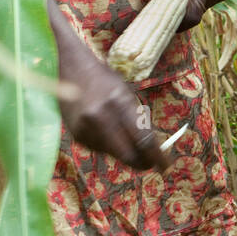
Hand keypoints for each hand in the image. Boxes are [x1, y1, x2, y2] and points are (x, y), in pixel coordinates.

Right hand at [57, 34, 170, 171]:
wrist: (70, 69)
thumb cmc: (103, 80)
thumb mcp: (125, 93)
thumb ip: (137, 119)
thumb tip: (152, 147)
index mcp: (119, 102)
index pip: (144, 138)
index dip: (157, 156)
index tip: (166, 166)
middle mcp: (101, 117)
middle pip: (129, 154)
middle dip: (142, 162)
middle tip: (151, 164)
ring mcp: (86, 129)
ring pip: (114, 155)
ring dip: (124, 151)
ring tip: (122, 133)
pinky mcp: (77, 136)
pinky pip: (100, 150)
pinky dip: (108, 146)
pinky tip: (104, 130)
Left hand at [146, 0, 229, 30]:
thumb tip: (146, 3)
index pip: (193, 17)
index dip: (180, 25)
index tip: (168, 25)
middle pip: (196, 14)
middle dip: (182, 15)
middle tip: (168, 11)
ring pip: (202, 9)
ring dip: (190, 6)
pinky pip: (207, 3)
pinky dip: (197, 0)